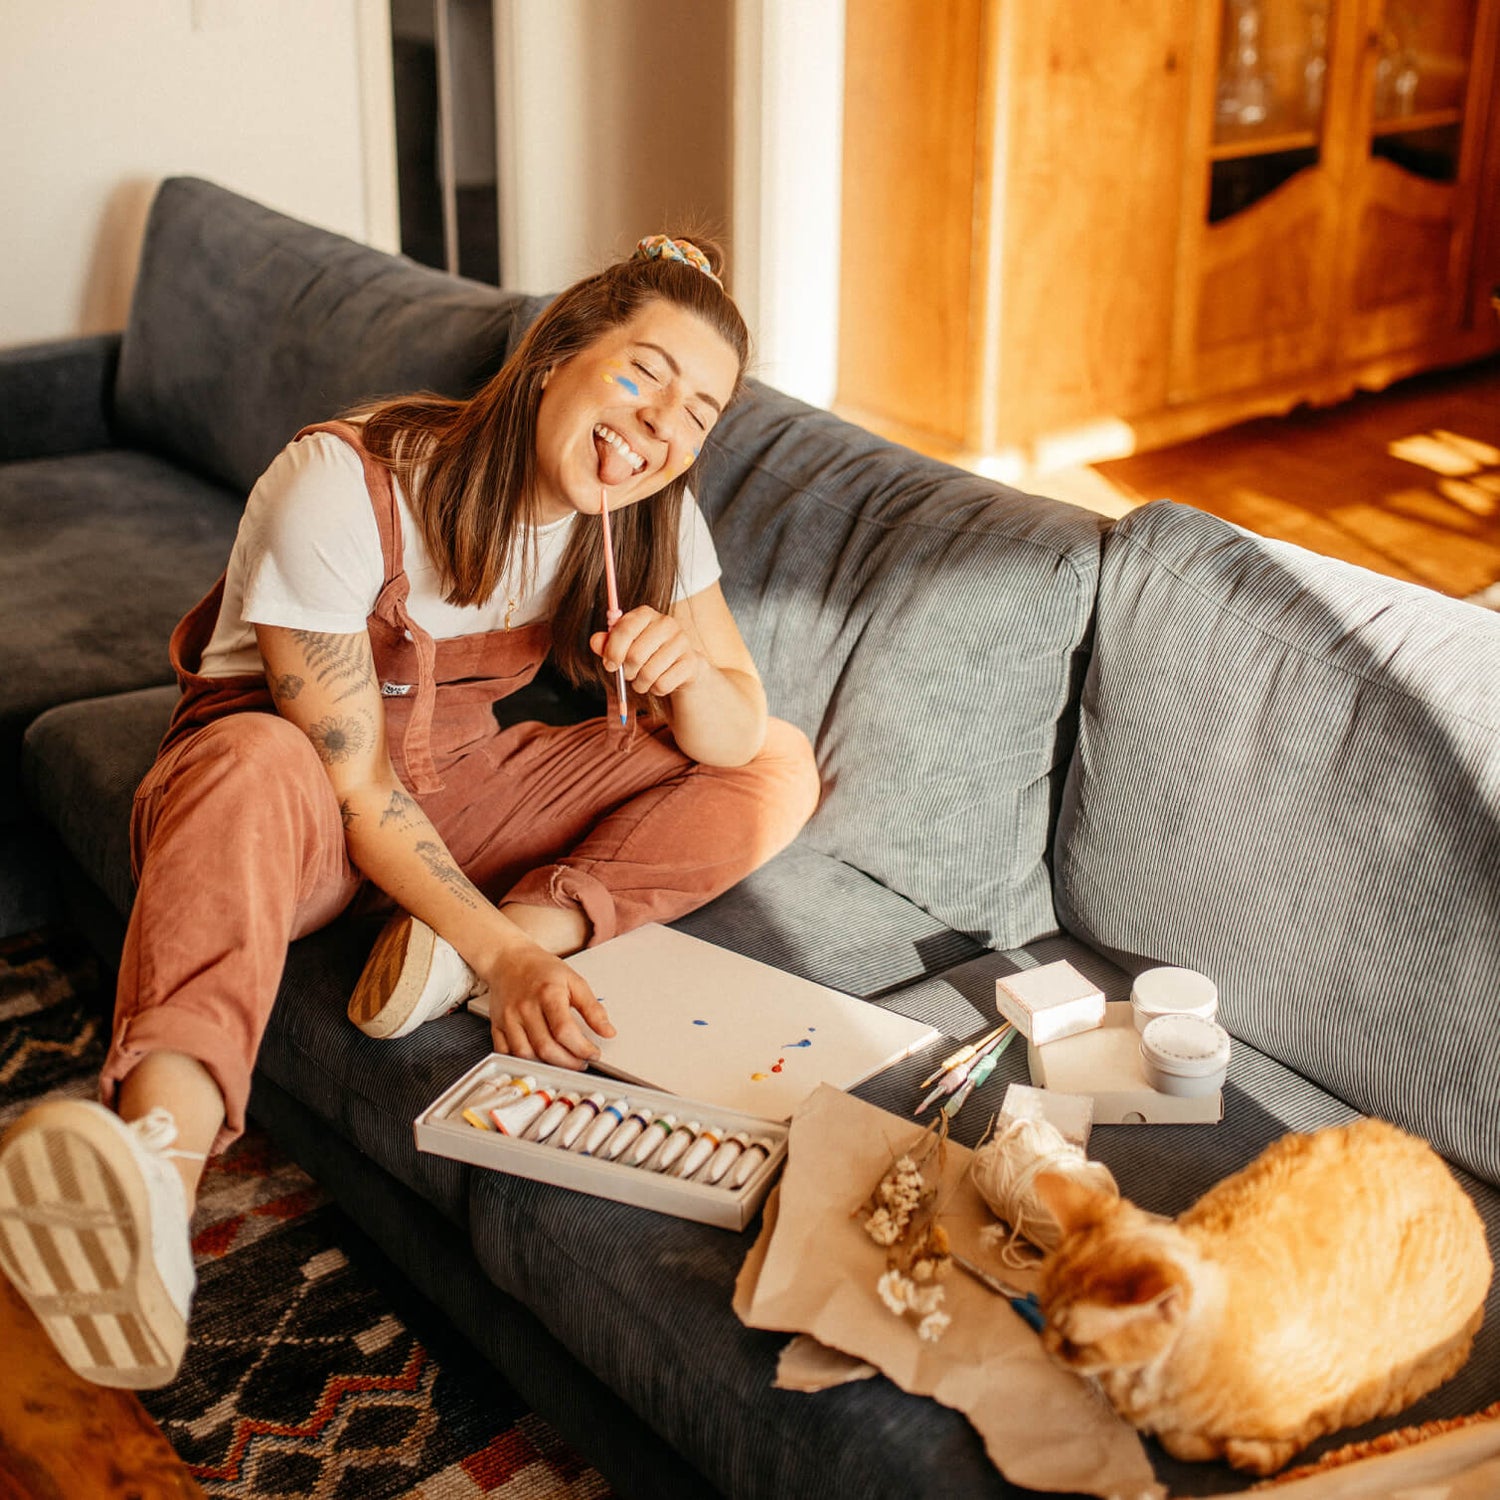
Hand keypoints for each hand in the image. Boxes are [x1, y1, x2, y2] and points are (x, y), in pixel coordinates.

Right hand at [480, 944, 615, 1068]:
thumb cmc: (542, 970)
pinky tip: (538, 1058)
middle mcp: (525, 1007)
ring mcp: (509, 1018)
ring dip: (547, 1064)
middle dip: (568, 1062)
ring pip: (525, 1054)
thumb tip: (608, 1032)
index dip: (582, 1048)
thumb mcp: (574, 981)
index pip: (565, 1031)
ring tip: (563, 1061)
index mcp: (548, 994)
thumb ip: (592, 1009)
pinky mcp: (497, 1025)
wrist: (509, 959)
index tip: (593, 1053)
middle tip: (581, 1062)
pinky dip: (523, 1061)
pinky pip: (506, 1053)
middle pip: (546, 1047)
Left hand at [590, 606, 702, 698]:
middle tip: (628, 674)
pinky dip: (655, 689)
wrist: (681, 665)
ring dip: (640, 684)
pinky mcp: (691, 662)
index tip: (609, 665)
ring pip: (649, 673)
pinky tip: (658, 682)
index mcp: (645, 614)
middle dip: (626, 672)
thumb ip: (607, 644)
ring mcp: (682, 642)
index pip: (624, 630)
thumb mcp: (624, 646)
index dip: (612, 651)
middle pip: (635, 655)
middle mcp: (666, 623)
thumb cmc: (647, 653)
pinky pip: (663, 684)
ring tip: (642, 680)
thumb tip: (594, 642)